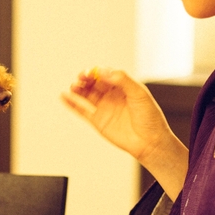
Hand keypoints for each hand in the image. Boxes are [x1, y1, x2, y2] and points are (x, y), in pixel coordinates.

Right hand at [62, 67, 187, 199]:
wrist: (150, 142)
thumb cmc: (150, 118)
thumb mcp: (139, 94)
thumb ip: (122, 80)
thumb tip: (104, 72)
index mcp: (123, 87)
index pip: (106, 74)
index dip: (98, 72)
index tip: (93, 72)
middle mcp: (112, 96)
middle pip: (94, 83)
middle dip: (86, 78)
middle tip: (81, 77)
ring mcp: (104, 108)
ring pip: (86, 95)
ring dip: (78, 89)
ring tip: (74, 86)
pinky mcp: (98, 121)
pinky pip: (81, 111)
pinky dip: (72, 104)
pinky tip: (64, 97)